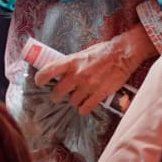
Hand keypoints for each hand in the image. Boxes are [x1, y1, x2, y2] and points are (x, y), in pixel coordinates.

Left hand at [33, 28, 153, 115]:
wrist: (123, 54)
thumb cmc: (102, 52)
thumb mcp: (83, 53)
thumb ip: (72, 64)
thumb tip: (61, 73)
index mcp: (72, 61)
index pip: (49, 70)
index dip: (40, 78)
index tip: (39, 82)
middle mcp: (78, 74)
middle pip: (58, 92)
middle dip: (56, 96)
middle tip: (58, 96)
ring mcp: (88, 85)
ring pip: (72, 102)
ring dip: (73, 101)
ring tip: (77, 97)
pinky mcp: (99, 94)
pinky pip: (85, 108)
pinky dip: (83, 109)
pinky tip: (85, 105)